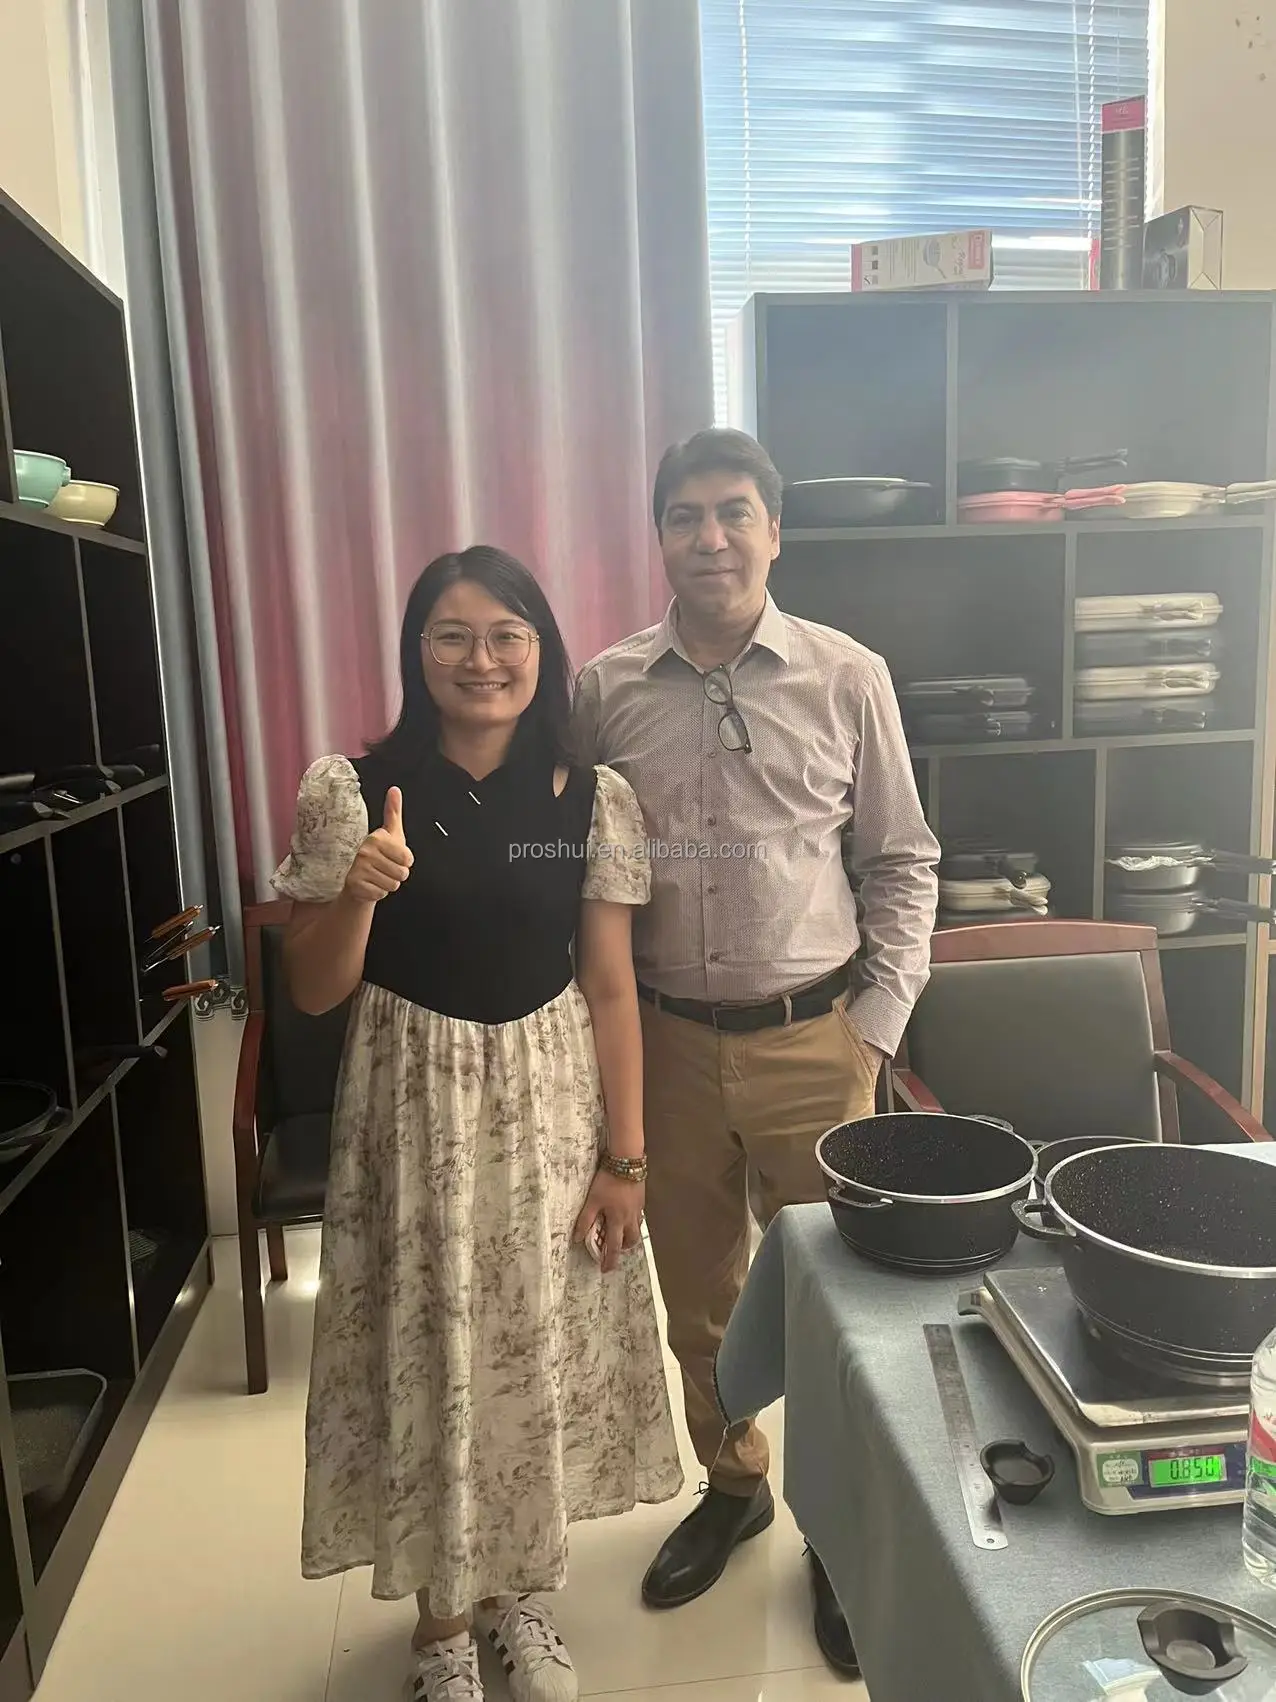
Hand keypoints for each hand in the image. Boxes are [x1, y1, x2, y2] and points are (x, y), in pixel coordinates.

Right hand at [343, 786, 412, 903]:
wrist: (356, 877)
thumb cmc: (378, 854)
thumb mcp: (390, 833)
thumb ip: (394, 812)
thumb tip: (395, 790)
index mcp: (377, 838)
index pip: (408, 859)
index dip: (405, 862)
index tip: (393, 857)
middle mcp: (365, 852)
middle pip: (402, 874)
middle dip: (397, 875)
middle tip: (384, 868)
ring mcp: (358, 869)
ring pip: (393, 885)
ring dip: (388, 884)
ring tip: (377, 876)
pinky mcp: (355, 885)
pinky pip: (381, 894)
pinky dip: (378, 893)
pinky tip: (370, 885)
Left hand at [573, 1168, 644, 1273]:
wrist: (627, 1161)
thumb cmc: (608, 1181)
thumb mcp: (592, 1201)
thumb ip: (585, 1220)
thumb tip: (577, 1239)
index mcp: (618, 1220)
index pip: (613, 1247)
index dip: (609, 1260)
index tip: (605, 1270)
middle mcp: (630, 1218)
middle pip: (630, 1241)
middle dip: (622, 1249)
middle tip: (613, 1250)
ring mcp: (638, 1209)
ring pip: (636, 1230)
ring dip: (628, 1236)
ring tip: (618, 1233)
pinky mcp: (641, 1199)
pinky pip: (638, 1217)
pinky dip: (632, 1222)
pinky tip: (625, 1215)